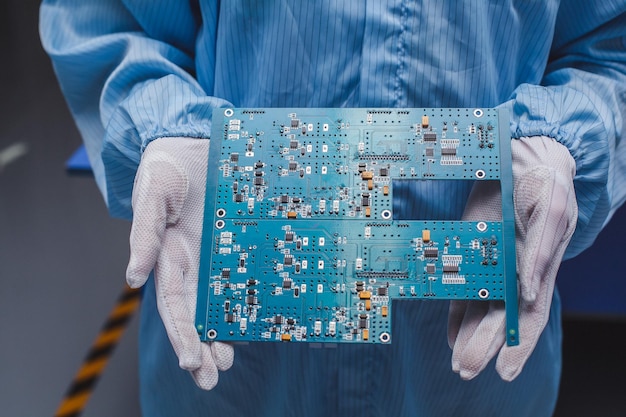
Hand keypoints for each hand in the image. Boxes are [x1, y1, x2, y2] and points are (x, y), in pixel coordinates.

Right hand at [126, 137, 232, 389]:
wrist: (193, 143)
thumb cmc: (165, 168)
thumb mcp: (152, 197)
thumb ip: (144, 235)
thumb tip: (133, 277)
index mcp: (170, 256)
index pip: (172, 304)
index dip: (182, 334)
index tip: (192, 362)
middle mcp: (194, 262)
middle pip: (197, 312)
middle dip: (202, 347)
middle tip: (214, 376)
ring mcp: (218, 253)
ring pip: (223, 299)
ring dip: (226, 331)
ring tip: (230, 361)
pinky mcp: (240, 239)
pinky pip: (248, 270)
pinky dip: (253, 296)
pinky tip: (262, 318)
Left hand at [448, 136, 576, 380]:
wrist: (522, 155)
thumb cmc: (544, 182)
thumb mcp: (550, 209)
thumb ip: (539, 251)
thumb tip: (527, 291)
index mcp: (539, 266)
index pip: (530, 315)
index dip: (519, 345)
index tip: (504, 370)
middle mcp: (515, 271)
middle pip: (500, 317)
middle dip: (484, 345)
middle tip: (466, 369)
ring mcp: (491, 261)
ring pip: (480, 305)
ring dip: (468, 334)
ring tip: (457, 360)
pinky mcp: (471, 248)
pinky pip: (462, 283)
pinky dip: (455, 308)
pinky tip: (449, 331)